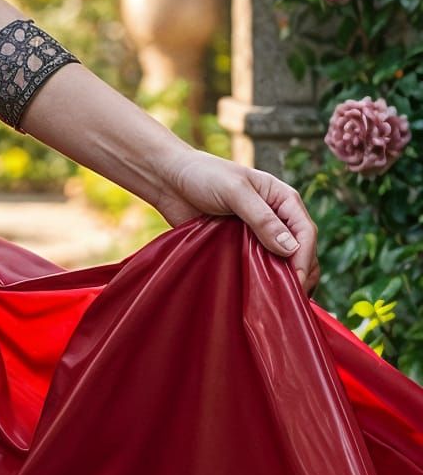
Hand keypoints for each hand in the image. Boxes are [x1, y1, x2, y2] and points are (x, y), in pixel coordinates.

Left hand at [153, 151, 320, 296]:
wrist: (167, 178)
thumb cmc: (202, 174)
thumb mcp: (234, 190)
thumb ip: (262, 218)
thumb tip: (290, 248)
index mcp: (282, 198)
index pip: (306, 231)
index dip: (305, 257)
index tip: (296, 279)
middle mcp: (276, 217)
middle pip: (301, 250)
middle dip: (300, 273)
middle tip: (291, 296)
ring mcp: (258, 234)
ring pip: (282, 262)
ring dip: (284, 279)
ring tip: (279, 300)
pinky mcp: (240, 246)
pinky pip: (259, 266)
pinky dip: (263, 280)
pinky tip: (261, 294)